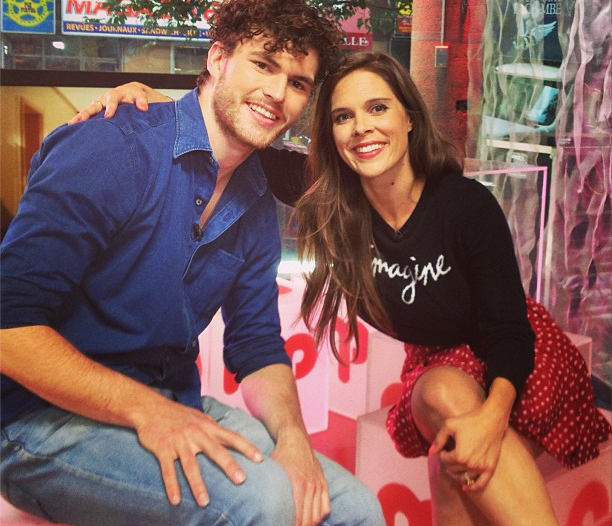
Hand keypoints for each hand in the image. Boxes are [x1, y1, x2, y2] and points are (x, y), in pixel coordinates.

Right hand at [68, 82, 169, 123]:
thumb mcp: (143, 95)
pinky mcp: (102, 113)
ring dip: (81, 118)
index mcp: (117, 94)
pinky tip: (76, 128)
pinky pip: (92, 117)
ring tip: (71, 125)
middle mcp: (106, 99)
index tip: (109, 116)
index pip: (112, 100)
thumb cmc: (140, 96)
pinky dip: (85, 122)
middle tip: (78, 120)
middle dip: (87, 113)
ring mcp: (102, 107)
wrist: (139, 98)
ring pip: (90, 111)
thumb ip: (142, 100)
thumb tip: (143, 108)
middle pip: (95, 105)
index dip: (111, 107)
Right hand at [134, 397, 263, 506]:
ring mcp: (179, 441)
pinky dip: (172, 486)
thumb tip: (230, 438)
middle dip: (229, 465)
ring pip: (190, 465)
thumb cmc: (178, 414)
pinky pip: (167, 470)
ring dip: (197, 485)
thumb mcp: (200, 417)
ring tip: (205, 502)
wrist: (150, 408)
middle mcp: (196, 433)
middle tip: (241, 480)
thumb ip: (214, 428)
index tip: (260, 459)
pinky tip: (176, 500)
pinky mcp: (163, 448)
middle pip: (215, 451)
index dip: (246, 447)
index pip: (231, 437)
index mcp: (207, 426)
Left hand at [272, 432, 329, 525]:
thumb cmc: (281, 456)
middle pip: (309, 519)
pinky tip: (312, 519)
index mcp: (298, 484)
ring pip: (318, 515)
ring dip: (310, 524)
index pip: (299, 517)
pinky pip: (326, 507)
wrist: (295, 439)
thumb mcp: (273, 471)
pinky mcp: (323, 483)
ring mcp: (319, 484)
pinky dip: (320, 516)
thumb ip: (271, 490)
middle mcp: (311, 486)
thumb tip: (260, 508)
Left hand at [429, 405, 507, 491]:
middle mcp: (470, 464)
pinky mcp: (490, 468)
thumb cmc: (470, 420)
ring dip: (456, 475)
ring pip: (464, 478)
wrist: (492, 420)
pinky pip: (480, 483)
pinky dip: (472, 487)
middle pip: (453, 470)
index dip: (442, 454)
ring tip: (453, 468)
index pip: (445, 460)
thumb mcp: (449, 425)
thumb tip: (430, 452)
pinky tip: (466, 488)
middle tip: (448, 457)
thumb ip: (439, 440)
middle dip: (448, 463)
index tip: (443, 449)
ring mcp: (481, 468)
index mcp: (460, 455)